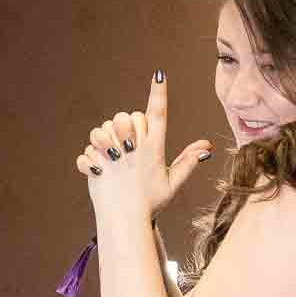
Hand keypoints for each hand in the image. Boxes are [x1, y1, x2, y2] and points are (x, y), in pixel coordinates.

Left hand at [76, 70, 212, 218]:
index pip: (158, 115)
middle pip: (128, 116)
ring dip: (103, 138)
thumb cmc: (150, 203)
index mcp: (154, 150)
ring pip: (104, 127)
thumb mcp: (172, 184)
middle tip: (124, 146)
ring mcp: (114, 156)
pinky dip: (90, 159)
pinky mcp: (96, 164)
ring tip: (110, 157)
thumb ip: (187, 162)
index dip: (159, 93)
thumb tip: (207, 148)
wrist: (125, 222)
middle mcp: (134, 149)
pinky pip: (89, 149)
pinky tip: (99, 172)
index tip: (159, 74)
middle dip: (124, 125)